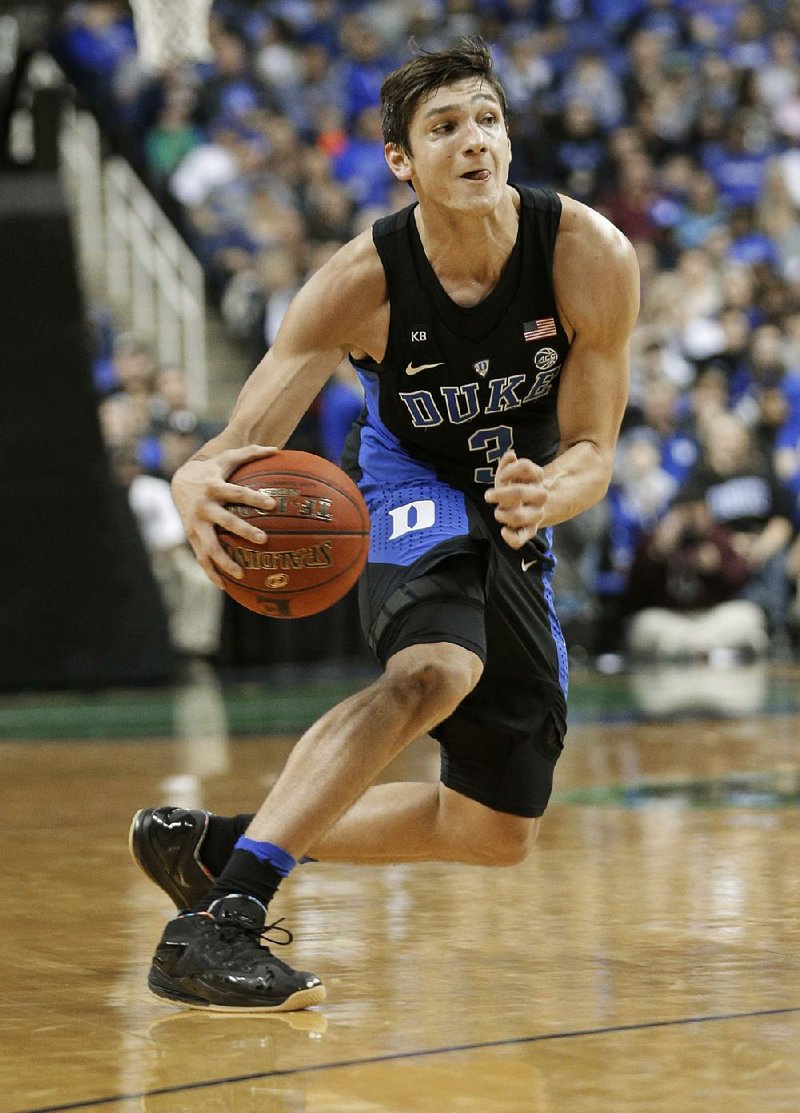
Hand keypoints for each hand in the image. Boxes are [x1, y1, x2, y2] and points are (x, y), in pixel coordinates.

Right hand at [171, 444, 278, 586]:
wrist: (179, 482)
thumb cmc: (211, 470)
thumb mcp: (227, 458)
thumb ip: (251, 452)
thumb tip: (276, 448)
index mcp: (215, 488)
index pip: (237, 493)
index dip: (254, 498)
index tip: (272, 504)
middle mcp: (204, 507)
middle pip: (225, 521)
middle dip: (244, 530)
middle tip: (264, 539)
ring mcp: (196, 525)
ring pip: (210, 546)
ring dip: (224, 561)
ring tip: (242, 574)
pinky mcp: (191, 537)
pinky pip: (201, 558)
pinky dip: (211, 573)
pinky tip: (226, 586)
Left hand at [484, 450, 546, 548]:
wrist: (529, 505)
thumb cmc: (515, 486)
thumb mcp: (510, 473)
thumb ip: (507, 464)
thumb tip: (511, 455)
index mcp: (537, 477)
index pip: (525, 467)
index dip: (509, 471)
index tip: (501, 477)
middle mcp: (540, 495)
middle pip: (519, 493)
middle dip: (500, 494)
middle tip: (488, 496)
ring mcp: (536, 514)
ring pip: (520, 517)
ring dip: (503, 515)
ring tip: (498, 512)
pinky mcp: (531, 530)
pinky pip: (522, 538)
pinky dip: (511, 538)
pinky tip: (503, 531)